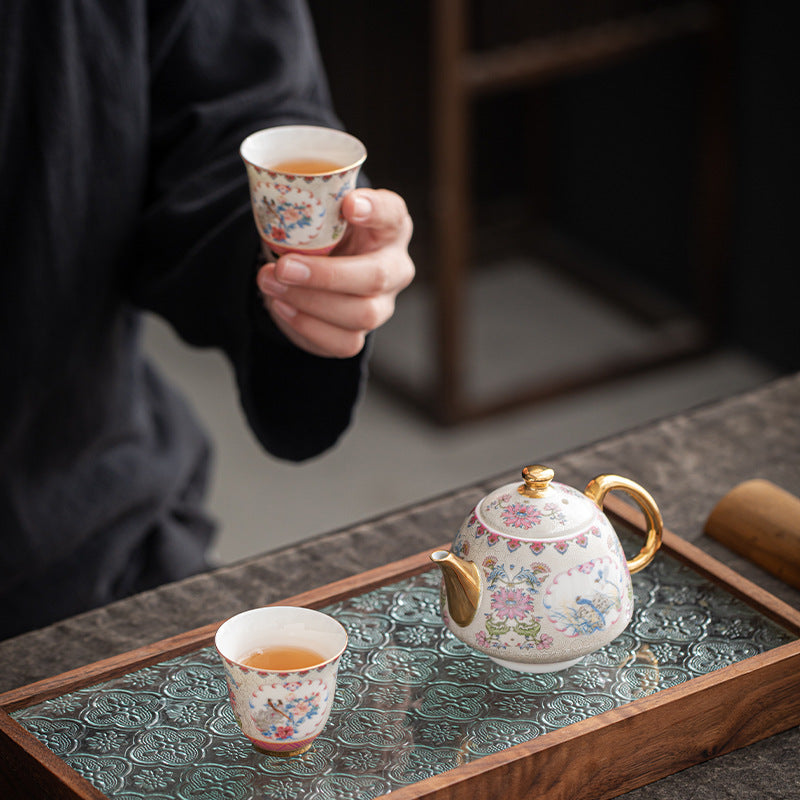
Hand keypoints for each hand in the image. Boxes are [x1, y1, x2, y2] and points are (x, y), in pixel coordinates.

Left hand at [256, 188, 413, 357]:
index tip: (349, 205)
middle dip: (327, 275)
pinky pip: (344, 342)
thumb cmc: (319, 234)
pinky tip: (282, 305)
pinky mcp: (360, 333)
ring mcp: (382, 305)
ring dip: (310, 301)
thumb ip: (311, 205)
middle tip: (285, 267)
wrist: (311, 272)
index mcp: (389, 226)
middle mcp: (394, 267)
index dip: (375, 210)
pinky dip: (308, 325)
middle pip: (376, 277)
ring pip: (362, 314)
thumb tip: (281, 201)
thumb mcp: (318, 212)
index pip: (392, 213)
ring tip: (270, 282)